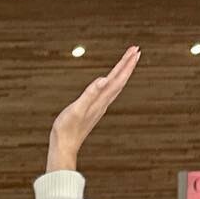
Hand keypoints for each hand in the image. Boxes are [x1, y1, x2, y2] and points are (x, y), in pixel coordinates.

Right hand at [48, 45, 140, 170]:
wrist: (64, 147)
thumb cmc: (67, 130)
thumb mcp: (77, 109)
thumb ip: (90, 94)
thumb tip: (104, 79)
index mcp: (100, 100)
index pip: (117, 79)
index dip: (126, 64)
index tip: (134, 50)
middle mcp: (103, 103)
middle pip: (120, 81)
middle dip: (128, 65)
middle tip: (136, 50)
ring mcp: (99, 107)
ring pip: (115, 87)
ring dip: (122, 74)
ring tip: (128, 63)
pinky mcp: (94, 110)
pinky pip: (108, 93)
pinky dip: (113, 83)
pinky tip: (111, 82)